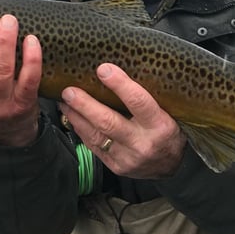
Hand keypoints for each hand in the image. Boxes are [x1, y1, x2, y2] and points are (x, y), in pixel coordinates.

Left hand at [59, 63, 185, 178]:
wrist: (170, 166)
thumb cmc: (168, 130)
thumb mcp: (169, 111)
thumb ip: (148, 94)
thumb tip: (119, 67)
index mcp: (160, 125)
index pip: (139, 101)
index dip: (120, 84)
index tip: (103, 69)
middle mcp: (143, 143)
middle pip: (109, 122)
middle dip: (86, 104)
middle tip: (69, 90)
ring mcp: (127, 157)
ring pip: (96, 135)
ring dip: (76, 115)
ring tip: (64, 100)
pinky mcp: (115, 166)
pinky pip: (93, 145)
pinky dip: (80, 128)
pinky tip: (71, 115)